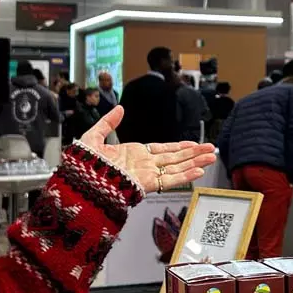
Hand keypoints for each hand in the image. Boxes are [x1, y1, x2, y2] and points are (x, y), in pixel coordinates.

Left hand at [81, 107, 217, 192]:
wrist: (81, 180)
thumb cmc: (83, 164)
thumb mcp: (94, 136)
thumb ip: (108, 123)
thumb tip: (119, 108)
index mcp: (133, 154)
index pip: (162, 150)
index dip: (179, 147)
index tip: (193, 144)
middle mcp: (144, 165)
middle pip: (175, 158)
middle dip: (194, 154)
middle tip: (211, 150)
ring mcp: (147, 175)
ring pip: (177, 168)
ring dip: (195, 163)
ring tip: (212, 158)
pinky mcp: (148, 184)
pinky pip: (170, 180)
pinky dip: (185, 176)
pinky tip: (199, 172)